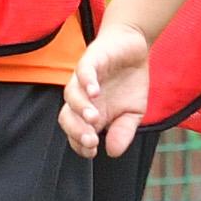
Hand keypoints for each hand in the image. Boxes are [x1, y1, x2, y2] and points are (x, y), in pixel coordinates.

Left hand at [62, 22, 153, 158]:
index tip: (92, 151)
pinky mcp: (90, 60)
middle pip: (66, 117)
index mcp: (90, 114)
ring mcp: (83, 80)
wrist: (134, 47)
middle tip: (91, 140)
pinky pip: (83, 72)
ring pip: (71, 95)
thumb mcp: (133, 113)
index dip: (80, 145)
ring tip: (93, 117)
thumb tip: (113, 152)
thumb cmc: (130, 82)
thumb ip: (123, 132)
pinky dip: (87, 81)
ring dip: (80, 108)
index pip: (75, 134)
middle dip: (76, 131)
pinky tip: (95, 91)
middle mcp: (82, 99)